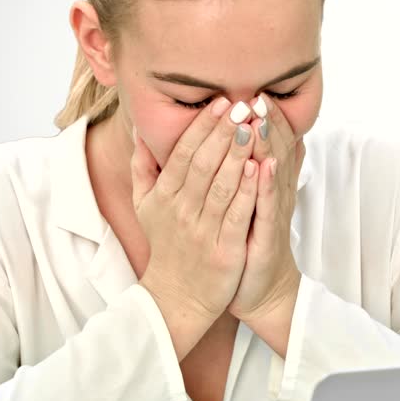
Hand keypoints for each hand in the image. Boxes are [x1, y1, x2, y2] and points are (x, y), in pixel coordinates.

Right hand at [131, 97, 259, 323]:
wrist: (175, 298)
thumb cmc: (166, 245)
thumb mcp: (144, 207)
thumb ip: (142, 167)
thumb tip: (140, 130)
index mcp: (164, 197)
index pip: (184, 154)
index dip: (202, 127)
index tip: (220, 102)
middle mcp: (181, 211)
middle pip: (204, 164)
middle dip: (223, 132)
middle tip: (241, 104)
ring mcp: (203, 232)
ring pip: (222, 186)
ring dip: (237, 155)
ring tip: (252, 128)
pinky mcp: (224, 252)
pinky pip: (238, 216)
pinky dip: (248, 192)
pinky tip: (259, 168)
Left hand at [226, 92, 305, 321]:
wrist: (262, 289)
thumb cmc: (249, 241)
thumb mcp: (250, 201)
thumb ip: (248, 169)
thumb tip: (250, 138)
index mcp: (266, 183)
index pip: (269, 141)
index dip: (265, 117)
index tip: (255, 88)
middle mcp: (274, 193)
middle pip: (275, 150)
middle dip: (267, 122)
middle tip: (260, 94)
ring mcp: (272, 214)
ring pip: (272, 174)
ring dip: (268, 147)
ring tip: (260, 120)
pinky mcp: (266, 236)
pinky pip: (266, 208)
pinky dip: (265, 186)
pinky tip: (263, 167)